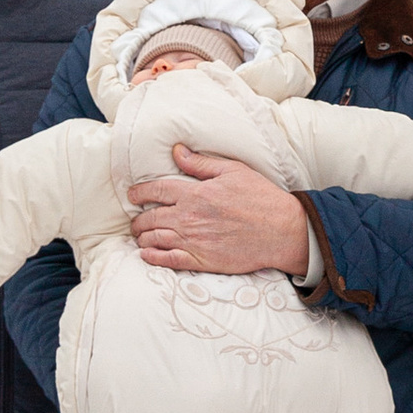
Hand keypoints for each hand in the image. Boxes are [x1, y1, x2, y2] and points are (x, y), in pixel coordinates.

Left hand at [129, 147, 310, 277]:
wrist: (281, 231)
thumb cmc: (260, 198)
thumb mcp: (232, 171)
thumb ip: (200, 163)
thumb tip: (176, 151)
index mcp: (195, 193)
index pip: (156, 190)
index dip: (139, 192)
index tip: (132, 195)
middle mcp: (189, 217)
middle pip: (151, 217)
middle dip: (138, 219)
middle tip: (135, 221)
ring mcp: (194, 241)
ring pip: (155, 239)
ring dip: (143, 238)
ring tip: (141, 237)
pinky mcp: (201, 260)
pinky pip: (168, 260)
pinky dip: (152, 257)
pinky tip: (146, 255)